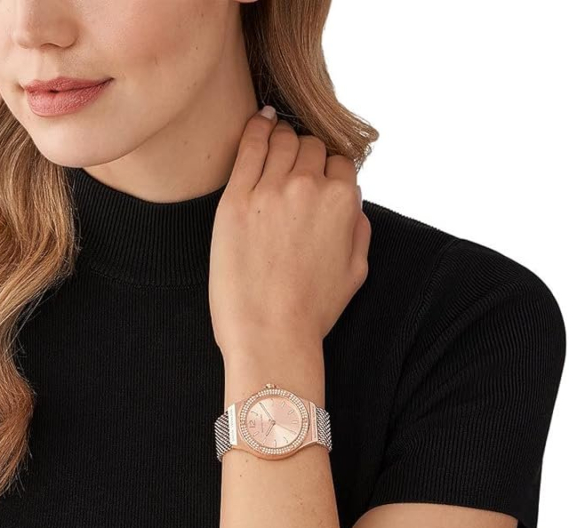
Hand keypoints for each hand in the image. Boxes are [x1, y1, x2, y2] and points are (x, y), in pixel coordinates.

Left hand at [209, 107, 370, 360]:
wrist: (270, 335)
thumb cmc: (311, 312)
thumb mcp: (355, 272)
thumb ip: (359, 229)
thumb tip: (353, 205)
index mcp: (343, 203)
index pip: (340, 162)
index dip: (328, 169)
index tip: (315, 177)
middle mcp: (310, 188)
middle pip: (311, 146)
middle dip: (304, 154)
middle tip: (291, 167)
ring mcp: (271, 191)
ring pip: (282, 140)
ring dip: (281, 138)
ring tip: (274, 142)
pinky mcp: (236, 200)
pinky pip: (249, 146)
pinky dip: (256, 129)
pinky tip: (258, 123)